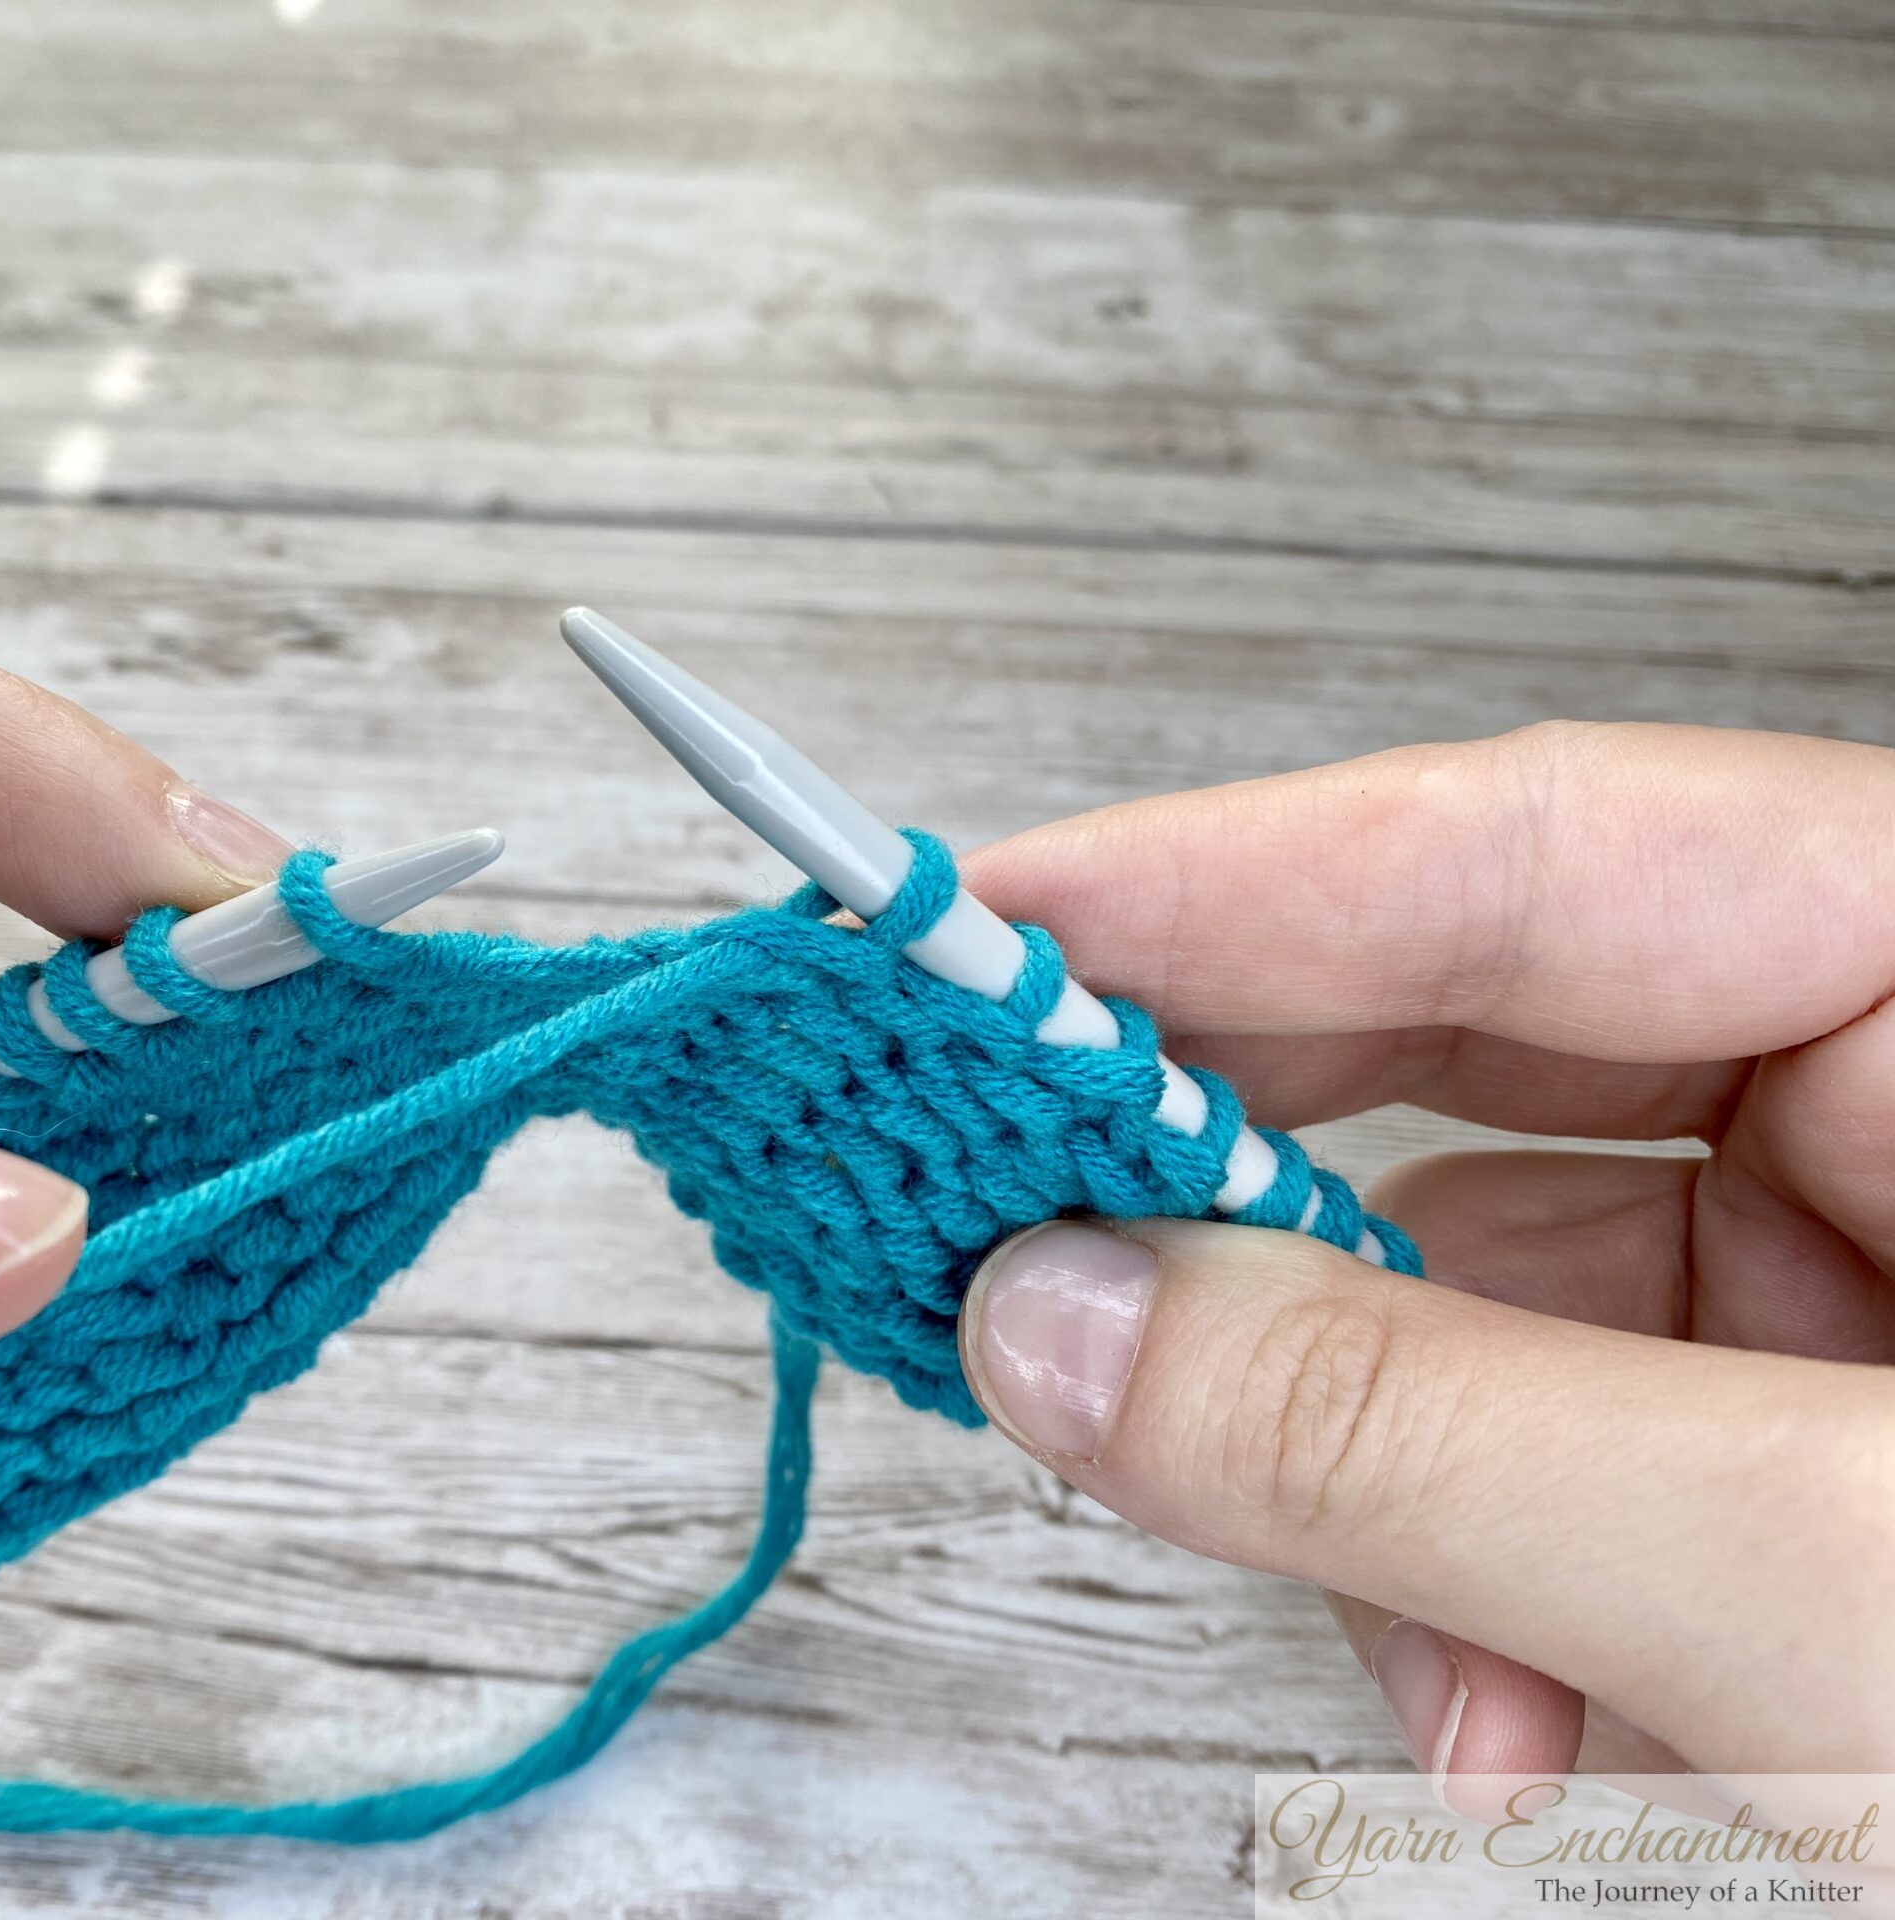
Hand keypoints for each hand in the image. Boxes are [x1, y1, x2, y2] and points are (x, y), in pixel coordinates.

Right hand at [954, 723, 1894, 1796]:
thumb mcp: (1828, 1600)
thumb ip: (1409, 1436)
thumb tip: (1050, 1315)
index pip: (1545, 846)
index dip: (1221, 881)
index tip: (958, 933)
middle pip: (1486, 1059)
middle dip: (1260, 1215)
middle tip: (1011, 1248)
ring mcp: (1873, 1298)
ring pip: (1488, 1310)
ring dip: (1390, 1506)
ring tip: (1453, 1705)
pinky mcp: (1811, 1470)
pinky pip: (1547, 1468)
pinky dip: (1476, 1608)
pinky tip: (1522, 1745)